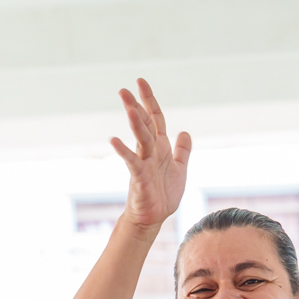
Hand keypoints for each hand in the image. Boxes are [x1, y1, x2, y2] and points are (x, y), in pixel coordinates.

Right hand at [111, 78, 190, 231]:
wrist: (155, 217)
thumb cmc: (163, 194)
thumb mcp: (179, 169)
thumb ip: (182, 150)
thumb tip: (185, 132)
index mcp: (161, 147)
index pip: (155, 118)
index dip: (149, 100)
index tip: (140, 81)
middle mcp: (151, 151)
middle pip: (143, 124)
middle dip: (135, 106)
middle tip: (123, 90)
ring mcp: (144, 163)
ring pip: (140, 138)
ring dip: (135, 123)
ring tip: (128, 106)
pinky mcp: (139, 177)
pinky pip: (131, 162)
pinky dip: (124, 151)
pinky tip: (114, 140)